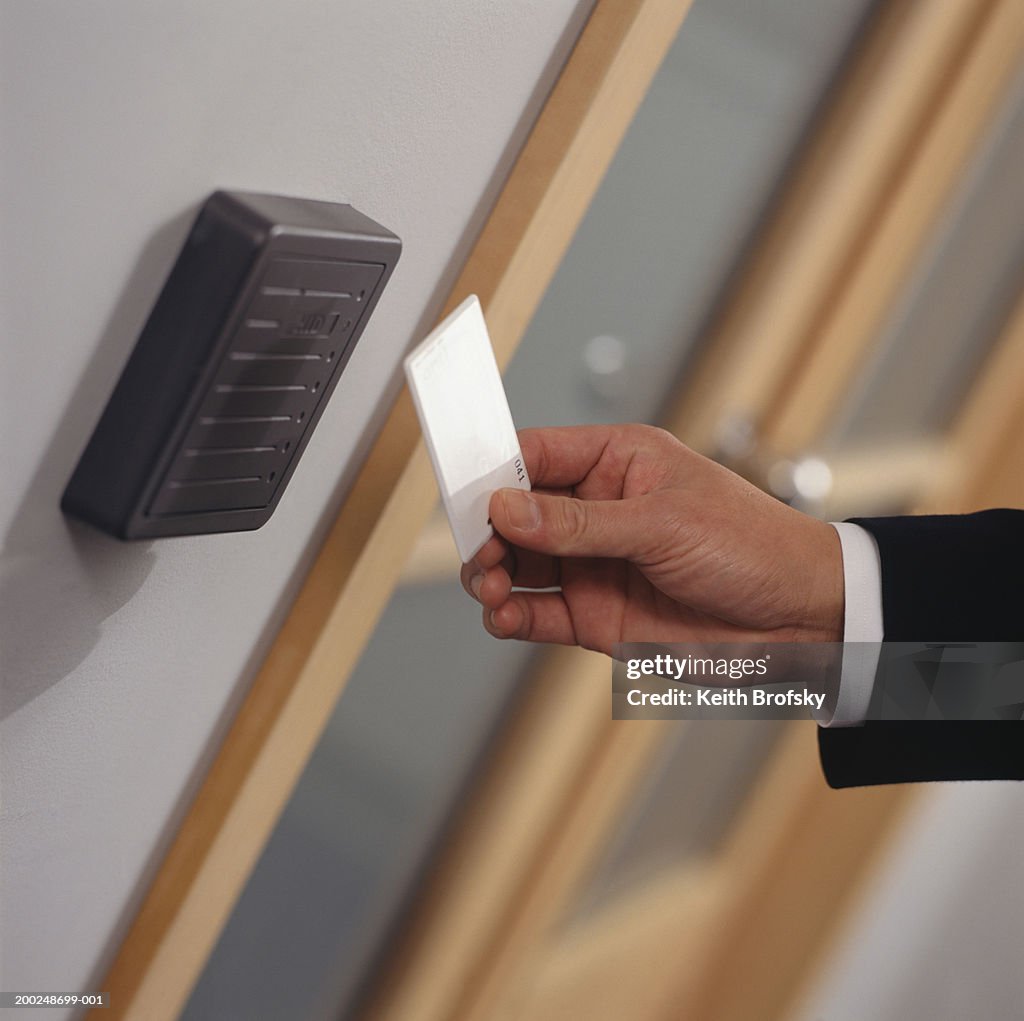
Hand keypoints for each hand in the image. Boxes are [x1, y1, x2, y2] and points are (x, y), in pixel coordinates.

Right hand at [461, 424, 843, 655]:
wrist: (800, 619)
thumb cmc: (751, 545)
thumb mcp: (662, 523)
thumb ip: (579, 522)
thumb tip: (506, 506)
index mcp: (616, 462)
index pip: (536, 456)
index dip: (495, 472)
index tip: (463, 493)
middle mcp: (597, 510)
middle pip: (516, 514)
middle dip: (489, 532)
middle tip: (479, 553)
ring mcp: (593, 563)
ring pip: (519, 564)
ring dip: (493, 575)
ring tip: (491, 587)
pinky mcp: (595, 614)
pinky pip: (538, 611)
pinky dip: (512, 615)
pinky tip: (505, 616)